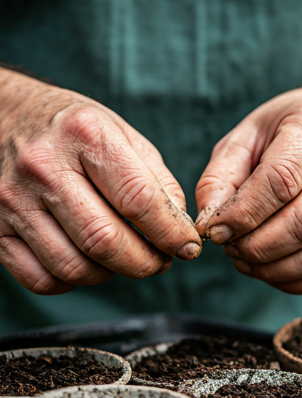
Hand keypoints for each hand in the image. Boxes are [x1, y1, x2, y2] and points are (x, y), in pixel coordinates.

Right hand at [0, 71, 200, 294]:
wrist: (3, 115)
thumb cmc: (72, 128)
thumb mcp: (121, 134)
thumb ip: (157, 180)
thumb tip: (179, 229)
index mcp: (85, 137)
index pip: (139, 200)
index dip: (172, 234)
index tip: (188, 247)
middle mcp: (44, 168)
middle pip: (106, 241)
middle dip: (147, 263)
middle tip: (161, 260)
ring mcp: (13, 201)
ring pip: (75, 268)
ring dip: (112, 273)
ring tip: (125, 258)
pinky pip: (42, 279)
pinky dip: (74, 282)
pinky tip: (88, 262)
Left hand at [195, 88, 301, 293]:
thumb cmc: (282, 133)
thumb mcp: (243, 138)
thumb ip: (219, 179)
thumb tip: (209, 226)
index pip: (282, 181)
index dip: (243, 214)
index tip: (214, 230)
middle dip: (257, 246)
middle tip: (229, 247)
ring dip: (272, 269)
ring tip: (244, 259)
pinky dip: (292, 281)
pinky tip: (268, 269)